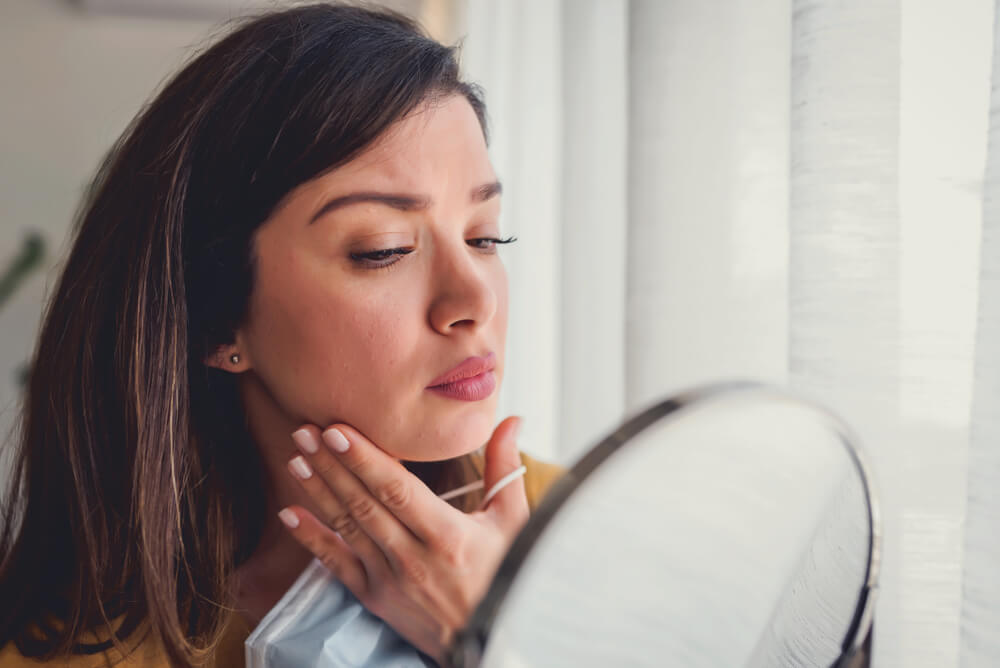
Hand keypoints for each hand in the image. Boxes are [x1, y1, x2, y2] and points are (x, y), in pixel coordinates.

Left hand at [277, 416, 528, 661]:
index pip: (397, 490)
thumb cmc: (508, 573)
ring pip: (347, 527)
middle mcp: (414, 558)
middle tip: (305, 429)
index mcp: (448, 535)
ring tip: (296, 457)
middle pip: (364, 504)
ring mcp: (390, 580)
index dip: (365, 459)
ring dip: (318, 491)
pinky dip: (310, 539)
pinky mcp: (374, 597)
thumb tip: (511, 420)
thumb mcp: (513, 522)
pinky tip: (289, 513)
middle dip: (331, 464)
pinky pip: (336, 565)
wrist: (493, 640)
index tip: (338, 430)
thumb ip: (505, 468)